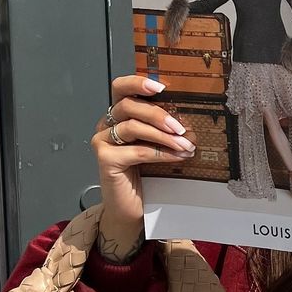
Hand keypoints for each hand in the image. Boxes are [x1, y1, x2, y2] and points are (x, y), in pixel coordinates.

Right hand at [91, 75, 195, 254]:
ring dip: (164, 136)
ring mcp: (102, 142)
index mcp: (118, 115)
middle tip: (182, 127)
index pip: (120, 88)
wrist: (131, 209)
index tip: (161, 88)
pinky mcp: (105, 160)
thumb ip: (163, 129)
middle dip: (159, 115)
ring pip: (133, 127)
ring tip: (185, 145)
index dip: (138, 82)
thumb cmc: (145, 175)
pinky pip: (137, 151)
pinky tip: (177, 157)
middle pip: (129, 106)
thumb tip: (189, 121)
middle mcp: (106, 124)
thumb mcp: (156, 145)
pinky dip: (161, 153)